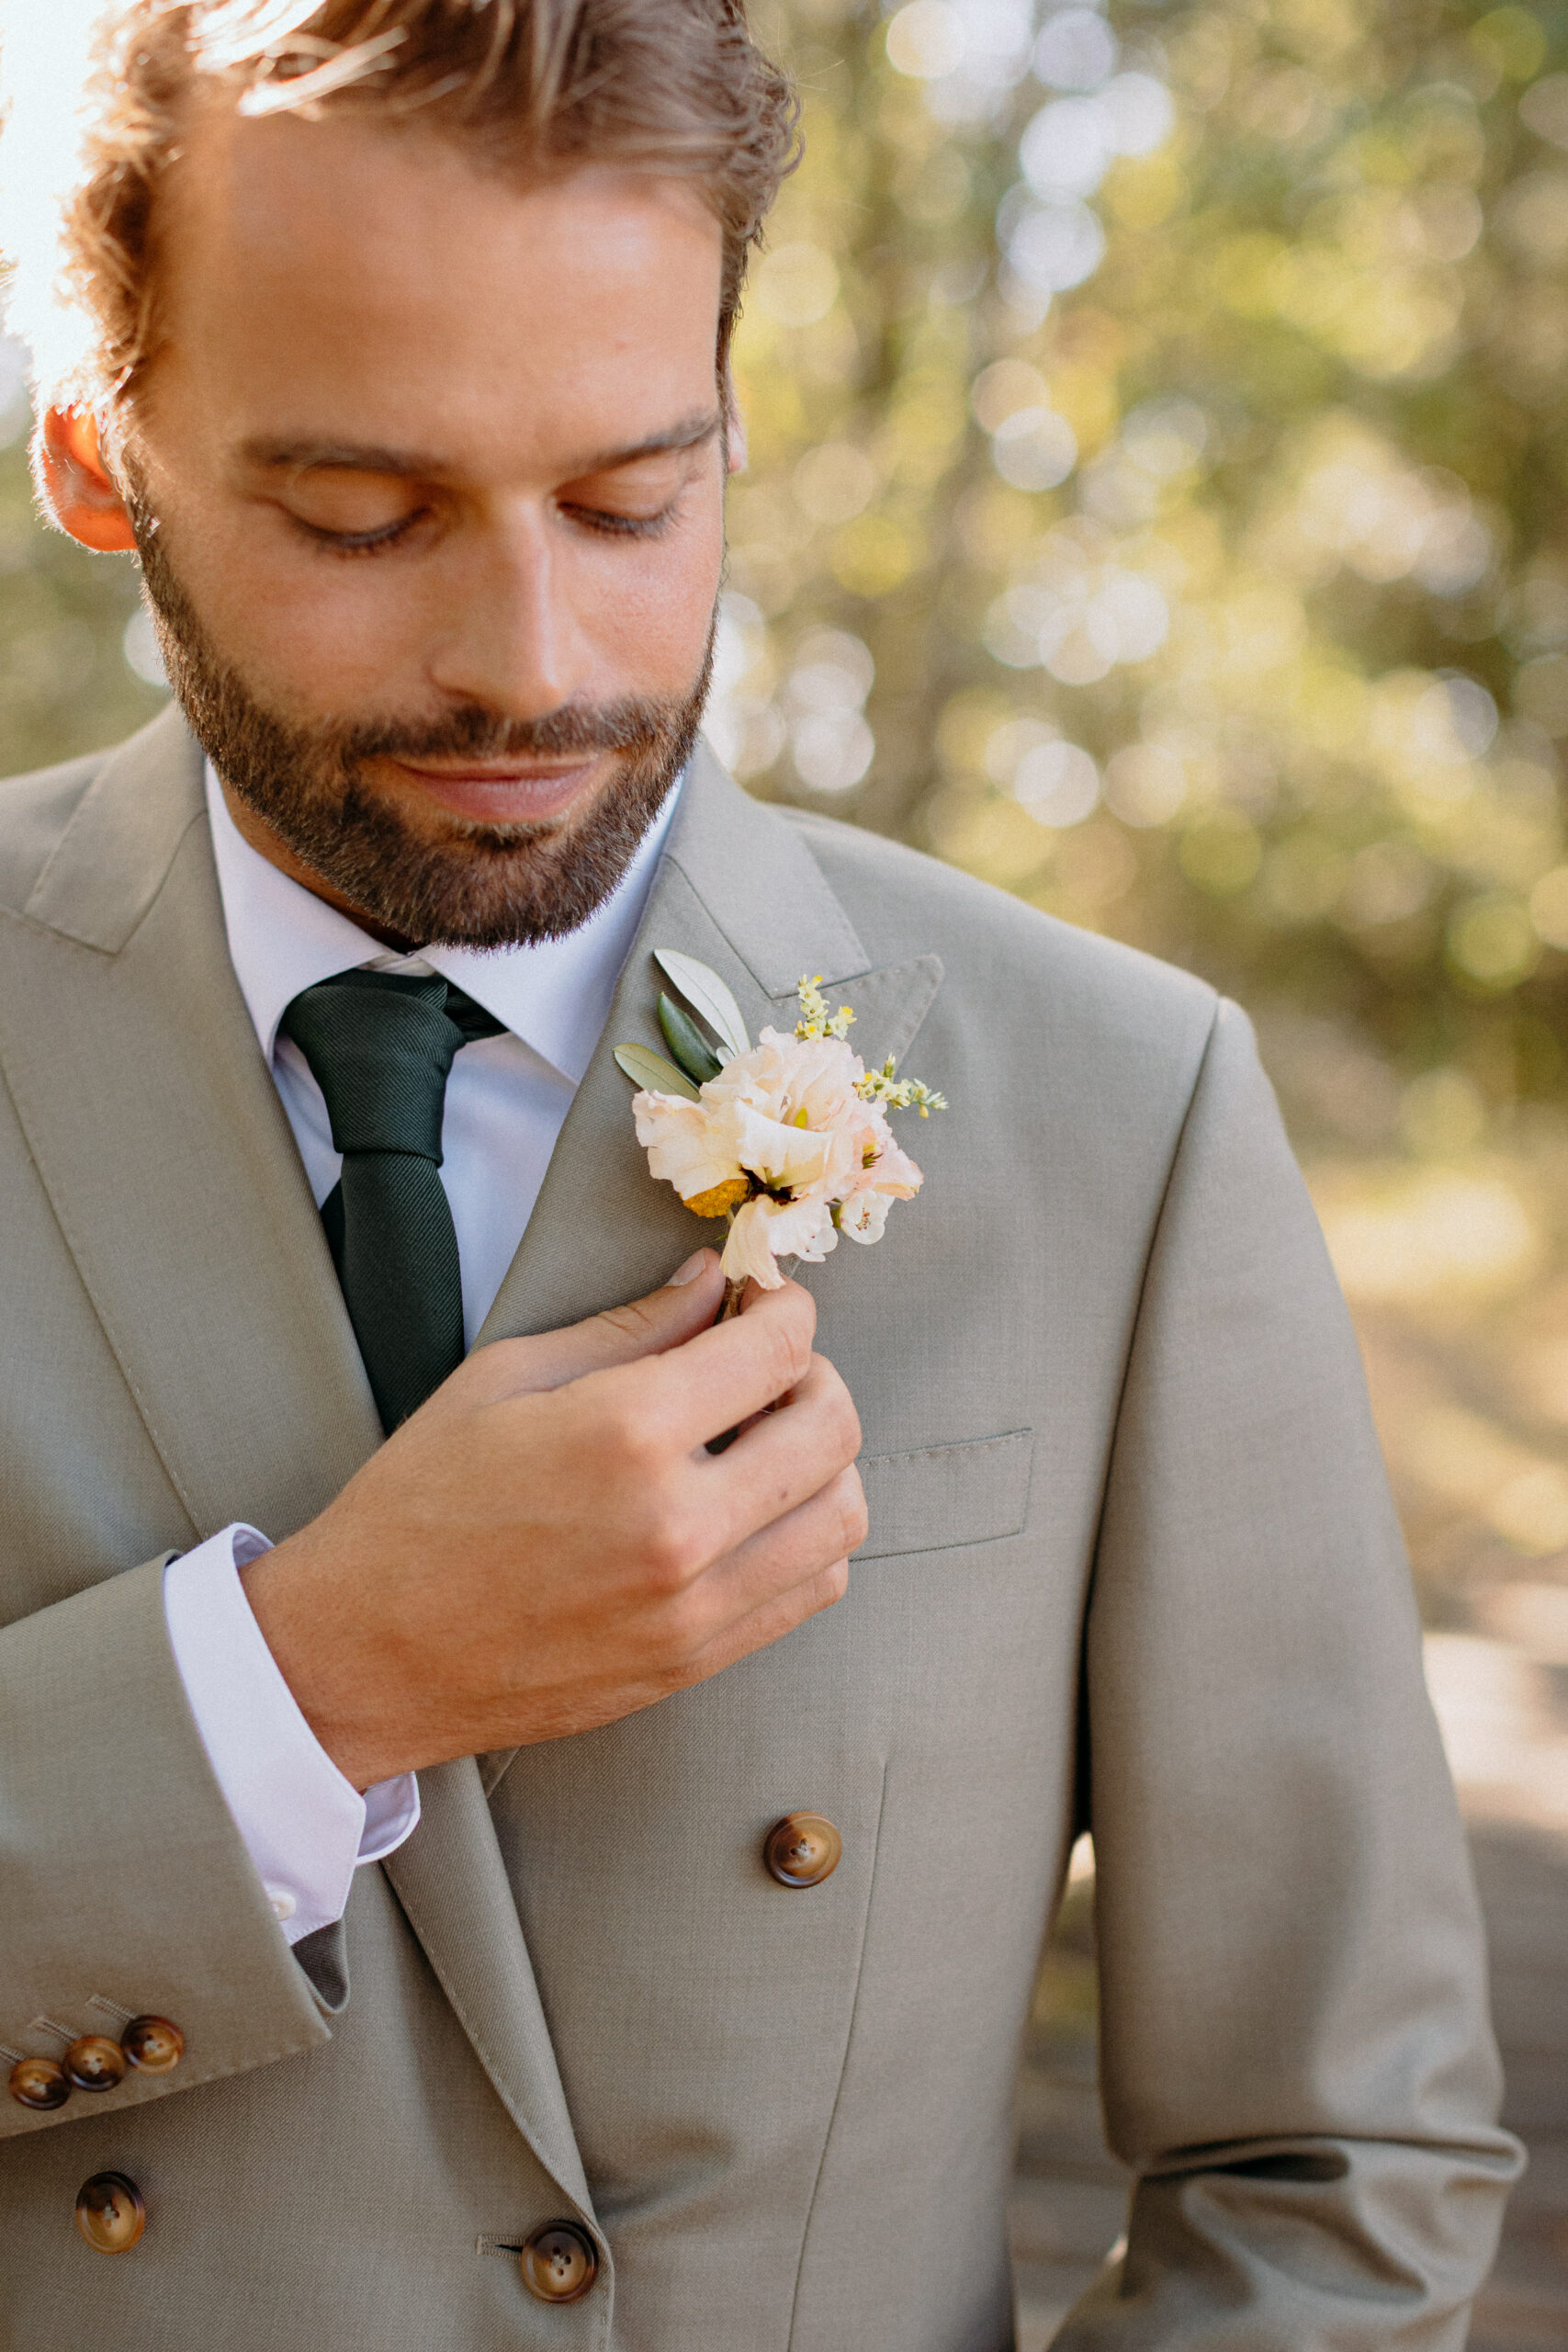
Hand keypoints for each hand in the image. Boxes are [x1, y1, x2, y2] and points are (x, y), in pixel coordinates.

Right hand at [241, 1251, 864, 1785]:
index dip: (787, 1307)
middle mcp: (679, 1524)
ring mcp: (695, 1605)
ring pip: (841, 1515)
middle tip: (766, 1365)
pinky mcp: (695, 1660)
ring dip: (825, 1460)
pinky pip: (811, 1589)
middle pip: (832, 1426)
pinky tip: (755, 1511)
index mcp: (626, 1434)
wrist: (364, 1656)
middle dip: (814, 1373)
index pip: (777, 1349)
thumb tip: (711, 1283)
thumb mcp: (507, 1381)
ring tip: (766, 1442)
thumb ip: (630, 1327)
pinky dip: (808, 1536)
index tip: (769, 1299)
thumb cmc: (417, 1510)